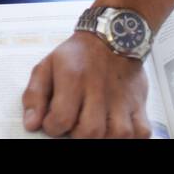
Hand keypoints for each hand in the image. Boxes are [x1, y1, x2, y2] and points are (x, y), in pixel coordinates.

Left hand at [22, 31, 151, 137]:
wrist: (111, 37)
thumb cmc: (78, 55)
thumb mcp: (46, 66)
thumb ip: (34, 95)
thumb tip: (31, 124)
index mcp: (73, 78)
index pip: (61, 119)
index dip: (53, 127)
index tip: (53, 121)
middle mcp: (99, 89)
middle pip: (89, 132)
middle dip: (77, 134)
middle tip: (76, 122)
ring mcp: (122, 98)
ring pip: (117, 135)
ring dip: (104, 136)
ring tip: (95, 124)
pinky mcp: (140, 103)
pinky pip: (141, 132)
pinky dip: (131, 135)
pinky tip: (116, 126)